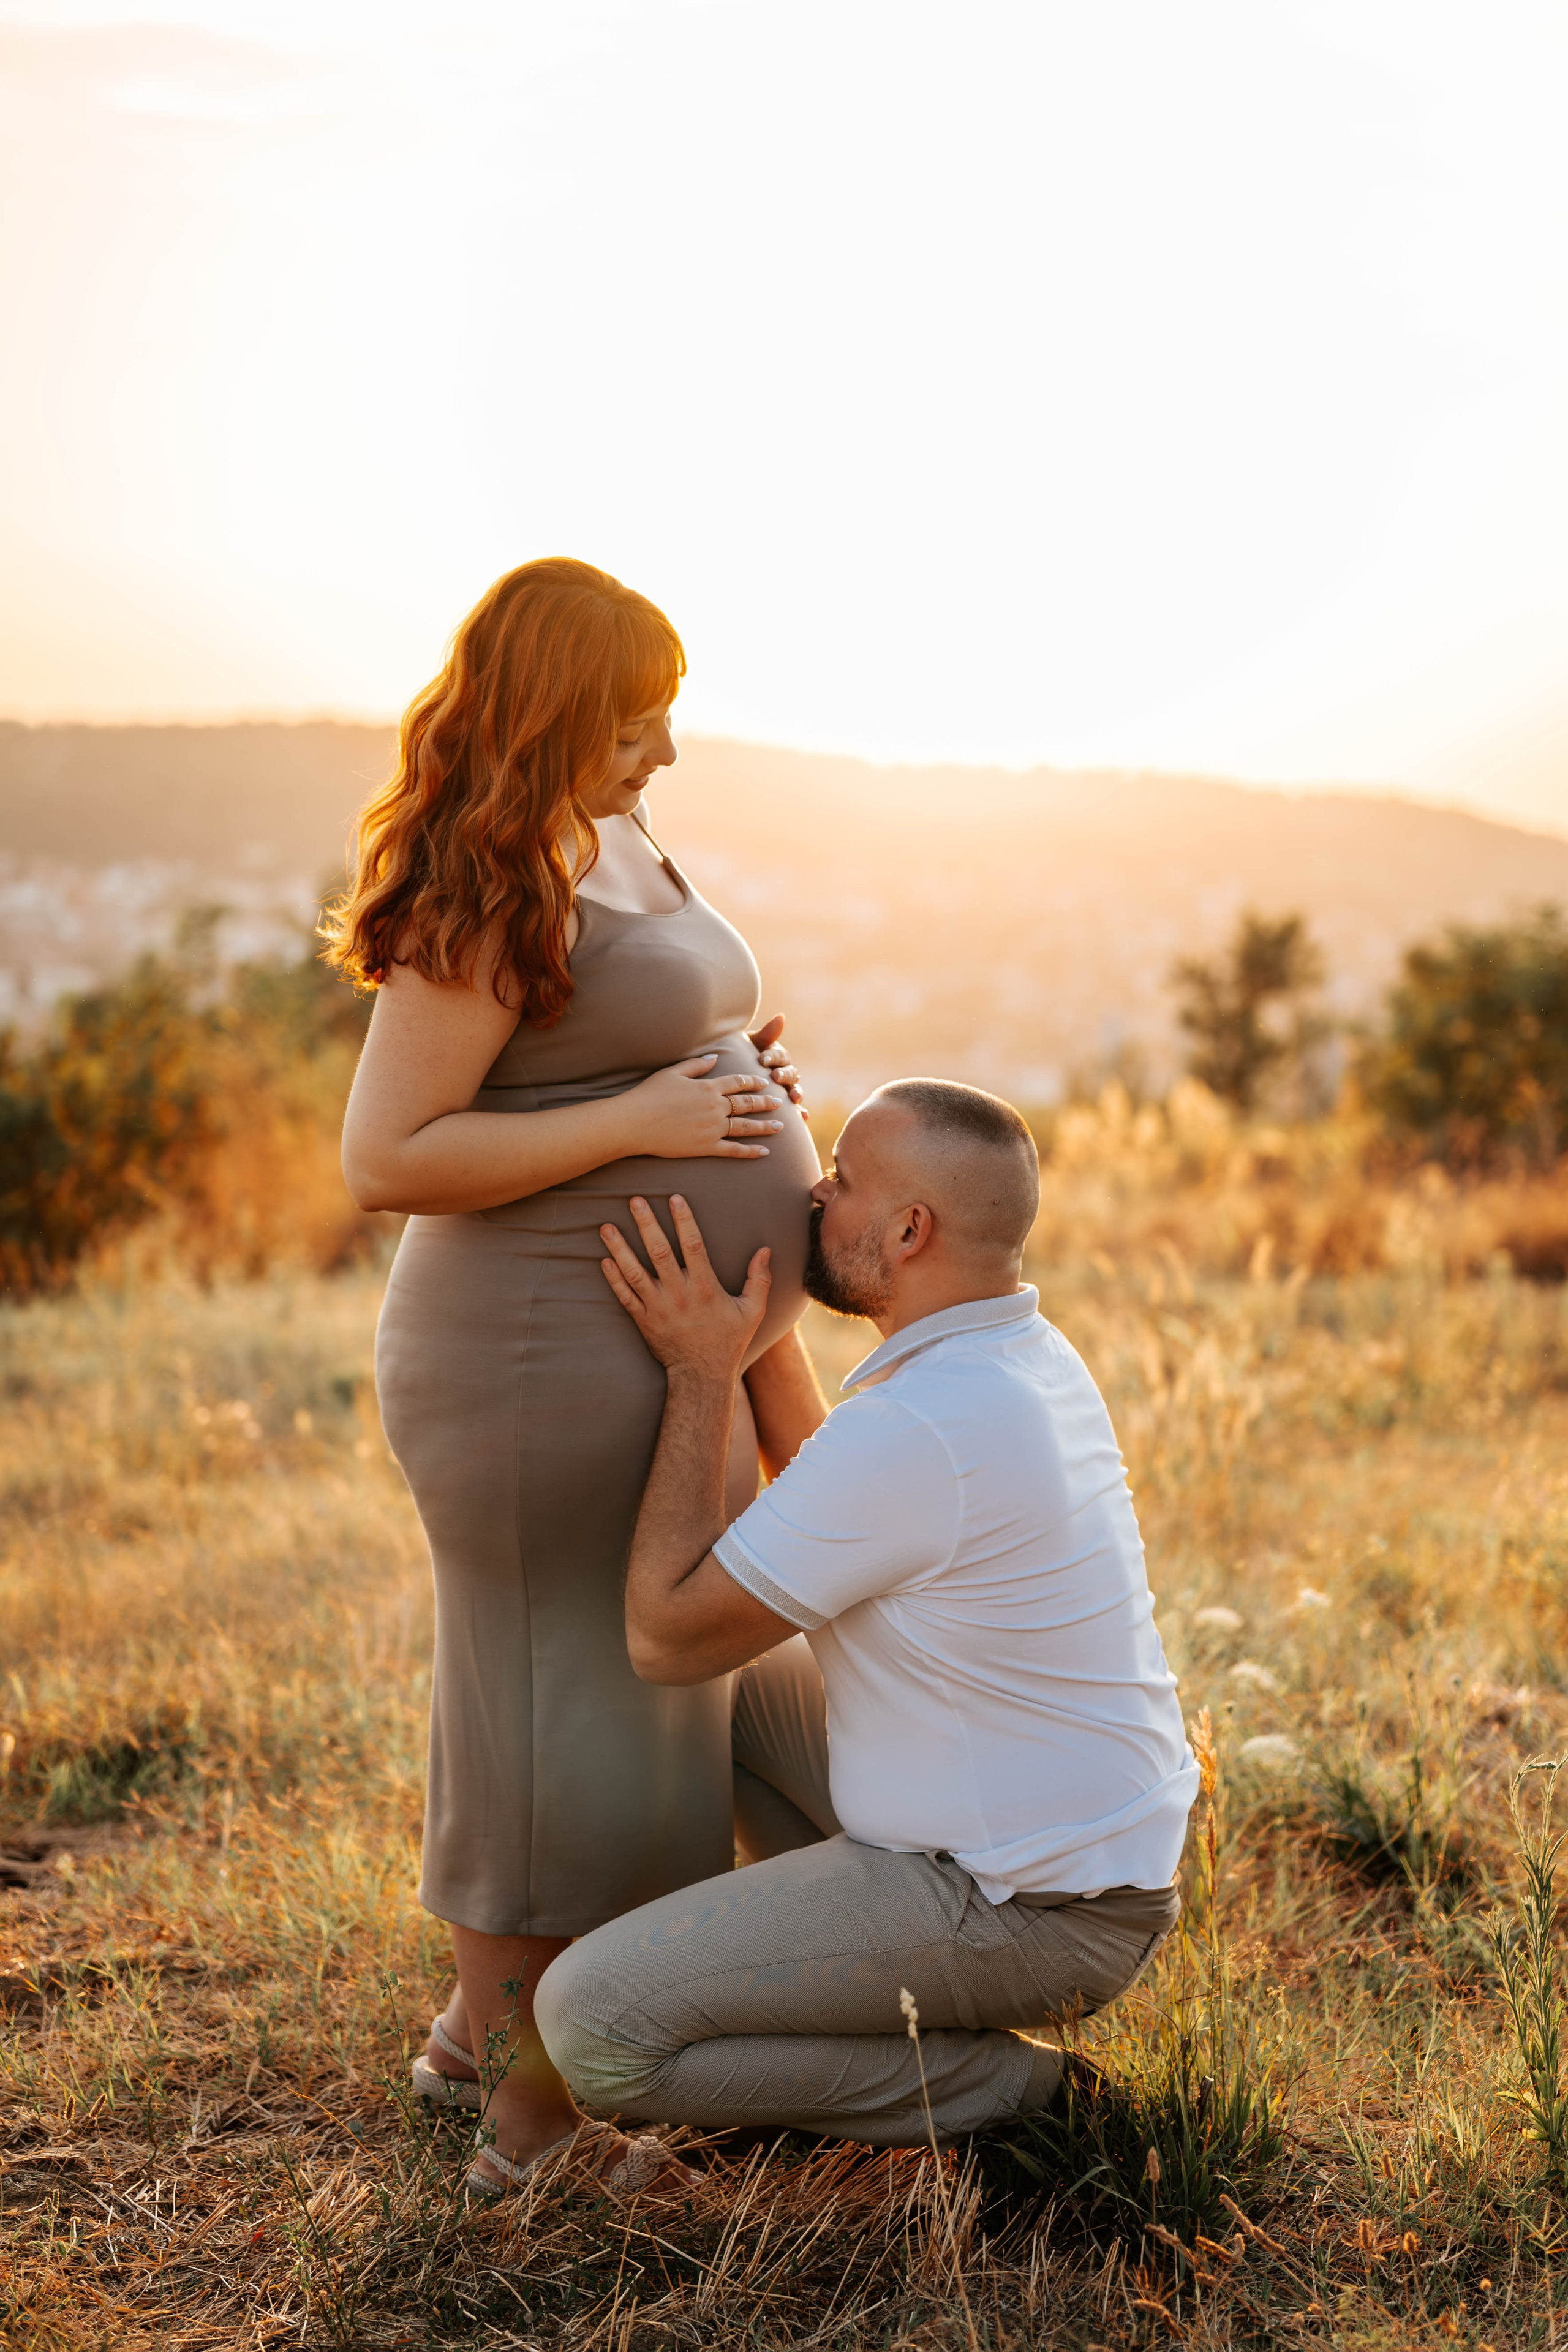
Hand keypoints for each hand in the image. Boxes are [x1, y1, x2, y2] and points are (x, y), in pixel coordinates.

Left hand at [600, 1195, 770, 1377]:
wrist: (701, 1375)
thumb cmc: (728, 1340)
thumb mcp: (752, 1311)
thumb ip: (758, 1279)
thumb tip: (765, 1250)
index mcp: (705, 1287)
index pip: (693, 1245)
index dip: (683, 1220)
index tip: (675, 1198)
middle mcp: (679, 1295)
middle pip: (659, 1252)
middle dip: (646, 1224)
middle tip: (634, 1200)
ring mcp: (658, 1308)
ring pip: (634, 1272)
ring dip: (619, 1248)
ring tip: (605, 1226)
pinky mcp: (643, 1320)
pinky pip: (625, 1296)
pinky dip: (613, 1279)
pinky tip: (604, 1259)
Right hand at [627, 1055, 784, 1158]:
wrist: (635, 1122)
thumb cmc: (649, 1095)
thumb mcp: (672, 1072)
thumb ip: (697, 1065)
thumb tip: (716, 1057)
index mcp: (708, 1087)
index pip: (737, 1082)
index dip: (753, 1082)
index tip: (765, 1082)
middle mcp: (715, 1107)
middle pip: (746, 1103)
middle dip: (765, 1102)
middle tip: (780, 1103)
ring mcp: (712, 1128)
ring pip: (745, 1127)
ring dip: (764, 1126)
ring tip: (780, 1127)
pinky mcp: (705, 1147)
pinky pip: (733, 1150)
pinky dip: (750, 1151)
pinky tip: (764, 1152)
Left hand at [748, 1013, 807, 1116]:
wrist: (735, 1073)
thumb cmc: (743, 1056)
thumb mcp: (751, 1044)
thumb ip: (767, 1033)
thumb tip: (782, 1016)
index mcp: (777, 1056)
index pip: (778, 1056)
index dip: (772, 1057)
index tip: (762, 1059)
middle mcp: (785, 1072)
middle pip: (790, 1073)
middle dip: (784, 1075)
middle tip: (775, 1077)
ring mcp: (786, 1089)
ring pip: (795, 1089)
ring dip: (797, 1093)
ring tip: (794, 1097)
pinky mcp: (786, 1105)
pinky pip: (796, 1109)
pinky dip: (801, 1112)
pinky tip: (803, 1117)